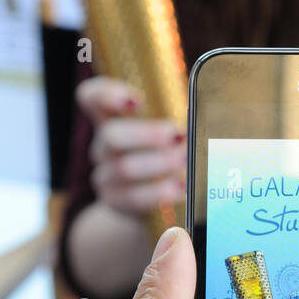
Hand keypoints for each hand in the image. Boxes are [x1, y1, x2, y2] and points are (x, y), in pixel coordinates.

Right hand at [76, 76, 186, 214]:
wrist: (144, 203)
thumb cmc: (162, 155)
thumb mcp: (166, 132)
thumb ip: (179, 118)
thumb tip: (205, 114)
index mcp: (112, 118)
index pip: (92, 97)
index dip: (108, 95)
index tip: (137, 102)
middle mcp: (103, 145)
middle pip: (111, 135)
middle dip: (147, 135)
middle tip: (178, 136)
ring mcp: (105, 174)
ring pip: (124, 168)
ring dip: (160, 163)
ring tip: (185, 162)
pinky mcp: (114, 200)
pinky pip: (134, 197)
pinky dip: (160, 192)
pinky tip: (181, 188)